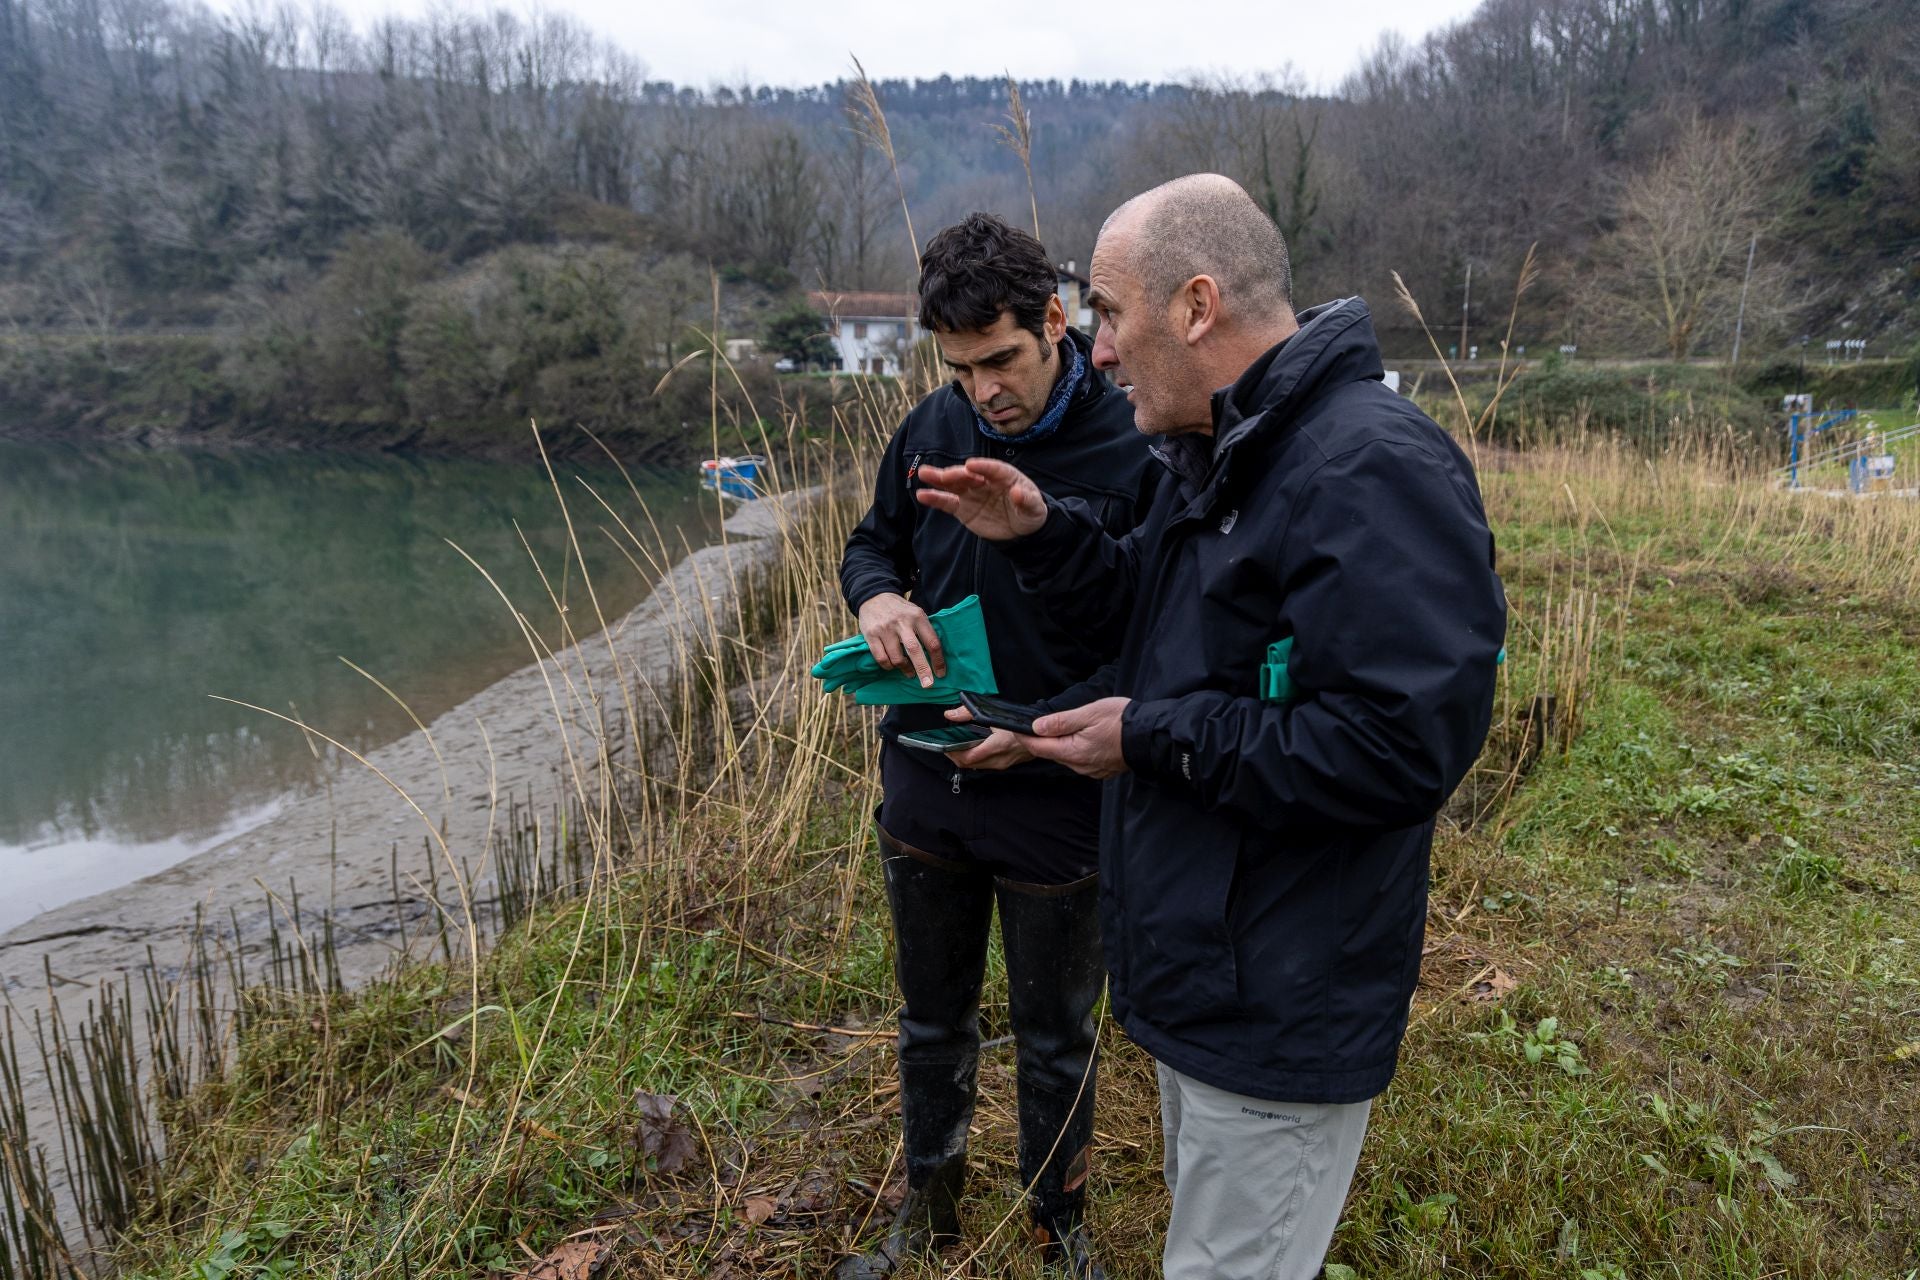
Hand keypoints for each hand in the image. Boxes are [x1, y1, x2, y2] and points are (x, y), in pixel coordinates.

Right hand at [856, 592, 945, 686]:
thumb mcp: (916, 613)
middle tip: (928, 685)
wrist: (874, 596)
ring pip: (896, 658)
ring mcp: (885, 629)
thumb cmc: (900, 610)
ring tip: (909, 672)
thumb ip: (924, 631)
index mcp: (918, 617)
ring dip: (904, 669)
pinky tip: (892, 665)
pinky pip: (881, 658)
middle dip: (923, 670)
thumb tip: (936, 657)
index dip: (938, 660)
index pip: (932, 642)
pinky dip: (888, 666)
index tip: (941, 673)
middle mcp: (902, 623)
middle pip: (915, 650)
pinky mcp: (871, 635)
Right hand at [913, 458, 1048, 540]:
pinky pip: (947, 503)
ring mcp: (972, 493)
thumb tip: (1017, 493)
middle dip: (957, 474)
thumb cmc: (1029, 511)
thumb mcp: (1035, 507)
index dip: (982, 467)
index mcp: (1004, 475)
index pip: (993, 469)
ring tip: (924, 474)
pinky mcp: (962, 508)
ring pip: (954, 485)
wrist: (1021, 530)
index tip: (971, 465)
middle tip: (946, 475)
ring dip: (939, 479)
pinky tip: (922, 495)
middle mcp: (984, 481)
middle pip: (969, 475)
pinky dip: (935, 499)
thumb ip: (1027, 499)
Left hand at [940, 706, 1035, 769]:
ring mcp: (1002, 764)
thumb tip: (950, 715)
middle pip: (969, 764)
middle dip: (955, 757)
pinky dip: (974, 758)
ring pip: (976, 766)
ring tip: (956, 747)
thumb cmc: (1021, 721)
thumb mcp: (995, 713)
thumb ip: (969, 712)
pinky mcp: (1005, 765)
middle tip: (946, 747)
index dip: (952, 753)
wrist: (1042, 732)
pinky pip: (984, 765)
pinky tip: (972, 748)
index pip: (967, 757)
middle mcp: (999, 759)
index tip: (942, 746)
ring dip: (964, 758)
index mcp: (996, 746)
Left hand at [1022, 697, 1131, 778]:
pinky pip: (1079, 759)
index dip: (1024, 737)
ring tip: (1057, 728)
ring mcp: (1090, 769)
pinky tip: (1080, 737)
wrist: (1150, 738)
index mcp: (1072, 751)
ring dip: (1058, 744)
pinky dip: (1074, 748)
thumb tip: (1036, 726)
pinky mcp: (1100, 769)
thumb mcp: (1089, 714)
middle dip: (1039, 740)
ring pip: (1065, 756)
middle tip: (1031, 725)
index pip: (1038, 747)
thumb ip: (1061, 722)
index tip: (1014, 727)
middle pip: (1050, 752)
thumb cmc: (1122, 722)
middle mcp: (1078, 765)